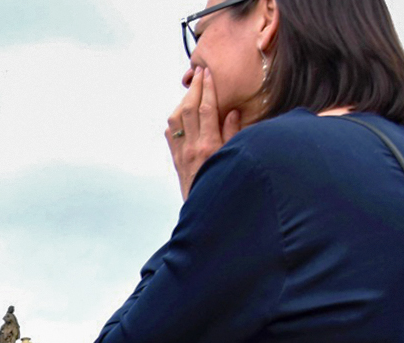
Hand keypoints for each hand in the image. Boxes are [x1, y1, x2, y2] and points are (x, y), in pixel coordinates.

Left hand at [167, 67, 240, 200]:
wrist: (205, 209)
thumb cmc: (225, 182)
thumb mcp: (233, 158)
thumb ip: (233, 134)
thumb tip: (233, 112)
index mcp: (209, 146)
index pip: (207, 110)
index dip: (207, 89)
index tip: (208, 73)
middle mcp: (192, 147)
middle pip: (189, 109)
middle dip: (194, 88)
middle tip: (199, 72)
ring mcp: (181, 153)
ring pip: (175, 119)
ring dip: (183, 101)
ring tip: (192, 89)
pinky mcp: (175, 159)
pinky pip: (170, 133)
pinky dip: (175, 119)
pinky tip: (181, 112)